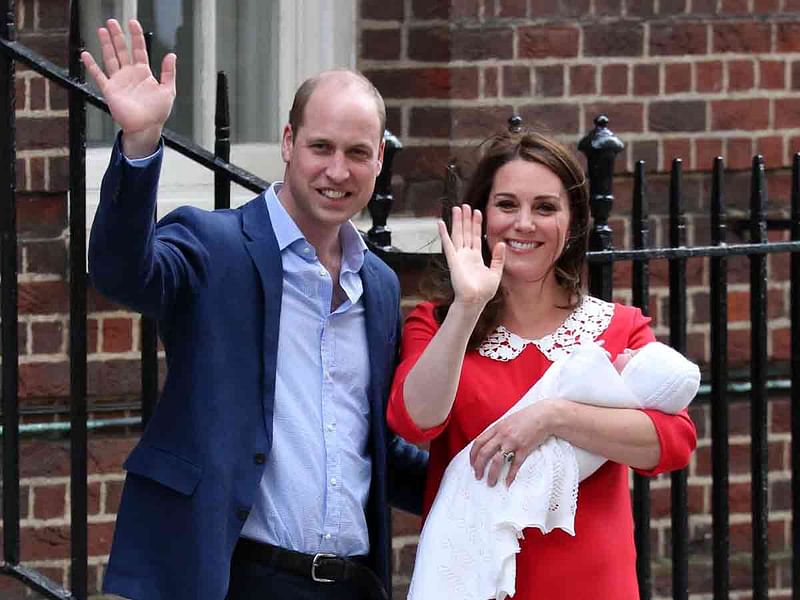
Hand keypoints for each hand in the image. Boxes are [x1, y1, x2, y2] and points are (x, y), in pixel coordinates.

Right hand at [81, 19, 176, 156]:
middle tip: (112, 22)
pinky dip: (92, 66)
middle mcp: (130, 74)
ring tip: (102, 30)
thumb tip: (172, 55)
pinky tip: (86, 55)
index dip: (136, 36)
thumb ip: (168, 72)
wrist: (145, 127)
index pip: (139, 50)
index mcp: (144, 73)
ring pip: (110, 58)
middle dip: (117, 36)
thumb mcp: (168, 90)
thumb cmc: (157, 112)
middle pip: (122, 50)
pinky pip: (99, 75)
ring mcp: (119, 81)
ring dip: (106, 45)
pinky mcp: (110, 90)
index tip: (133, 23)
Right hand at [438, 205, 504, 307]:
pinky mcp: (453, 260)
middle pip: (466, 232)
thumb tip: (502, 243)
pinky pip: (448, 244)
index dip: (476, 224)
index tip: (477, 212)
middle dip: (466, 219)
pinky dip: (443, 233)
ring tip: (456, 208)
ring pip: (457, 234)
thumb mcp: (496, 272)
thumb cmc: (484, 292)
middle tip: (465, 205)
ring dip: (457, 221)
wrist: (475, 301)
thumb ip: (498, 258)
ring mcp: (458, 256)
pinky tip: (440, 223)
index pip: (476, 237)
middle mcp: (466, 255)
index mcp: (475, 258)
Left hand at [469, 399, 559, 486]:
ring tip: (490, 483)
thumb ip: (498, 431)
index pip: (479, 442)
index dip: (473, 455)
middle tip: (478, 476)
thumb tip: (489, 443)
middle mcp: (502, 435)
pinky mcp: (524, 449)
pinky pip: (515, 465)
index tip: (472, 464)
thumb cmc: (526, 417)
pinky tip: (507, 483)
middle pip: (484, 453)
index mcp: (496, 428)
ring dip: (492, 474)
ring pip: (497, 461)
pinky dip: (510, 475)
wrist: (543, 416)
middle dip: (479, 467)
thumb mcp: (507, 421)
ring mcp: (513, 442)